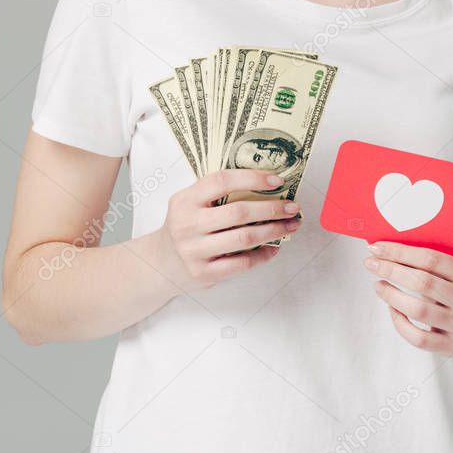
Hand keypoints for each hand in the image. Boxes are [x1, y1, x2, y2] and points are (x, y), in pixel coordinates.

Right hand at [158, 168, 301, 291]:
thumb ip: (215, 193)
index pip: (221, 181)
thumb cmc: (184, 227)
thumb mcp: (189, 203)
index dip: (252, 178)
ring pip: (244, 238)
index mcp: (185, 200)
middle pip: (238, 212)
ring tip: (290, 225)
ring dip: (273, 230)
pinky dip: (262, 255)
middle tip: (293, 207)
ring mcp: (194, 251)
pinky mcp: (204, 274)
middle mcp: (187, 224)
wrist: (159, 263)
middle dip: (272, 208)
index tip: (277, 180)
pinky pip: (241, 263)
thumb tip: (265, 184)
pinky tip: (274, 248)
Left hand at [363, 242, 452, 356]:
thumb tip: (390, 249)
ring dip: (391, 295)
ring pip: (418, 310)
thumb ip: (435, 264)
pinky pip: (418, 338)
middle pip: (422, 282)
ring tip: (378, 285)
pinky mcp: (452, 346)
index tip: (378, 247)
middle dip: (390, 270)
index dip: (401, 252)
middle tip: (371, 264)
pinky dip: (400, 322)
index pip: (432, 259)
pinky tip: (392, 309)